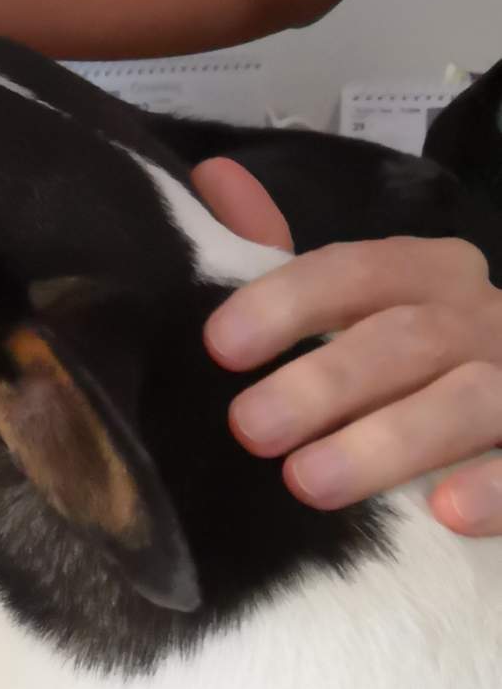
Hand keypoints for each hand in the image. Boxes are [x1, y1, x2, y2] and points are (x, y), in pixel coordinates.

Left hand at [193, 158, 501, 534]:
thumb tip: (214, 176)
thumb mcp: (357, 307)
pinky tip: (445, 512)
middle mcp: (483, 320)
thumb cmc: (419, 366)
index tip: (220, 345)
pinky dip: (494, 487)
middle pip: (407, 338)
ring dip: (387, 441)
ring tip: (308, 482)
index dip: (288, 301)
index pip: (357, 269)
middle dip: (324, 382)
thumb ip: (284, 256)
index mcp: (431, 275)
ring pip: (469, 399)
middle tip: (250, 428)